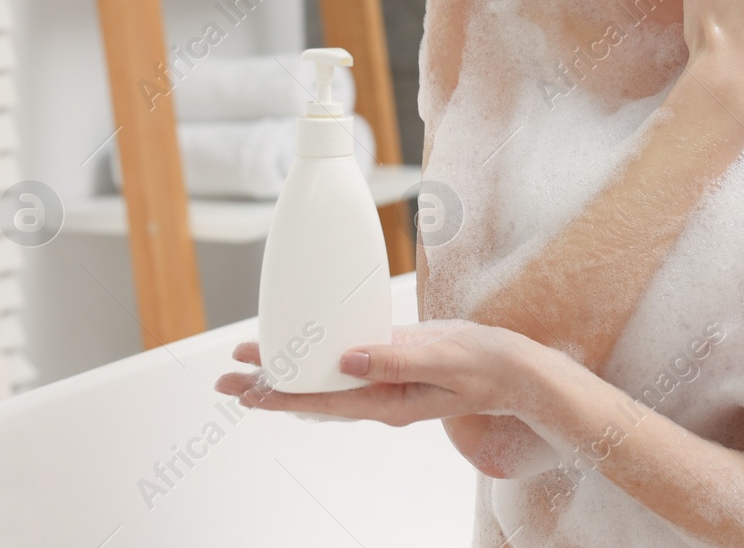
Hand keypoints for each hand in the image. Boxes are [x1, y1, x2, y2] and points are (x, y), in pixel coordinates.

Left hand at [213, 320, 537, 425]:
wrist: (516, 367)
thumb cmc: (487, 367)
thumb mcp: (442, 359)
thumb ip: (394, 360)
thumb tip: (346, 359)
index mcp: (388, 402)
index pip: (322, 401)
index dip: (281, 395)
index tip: (246, 392)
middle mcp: (380, 394)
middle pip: (313, 392)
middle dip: (271, 384)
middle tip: (227, 378)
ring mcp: (386, 377)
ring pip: (326, 375)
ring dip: (291, 366)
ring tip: (253, 359)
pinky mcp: (395, 356)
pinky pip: (349, 357)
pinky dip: (321, 350)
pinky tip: (307, 341)